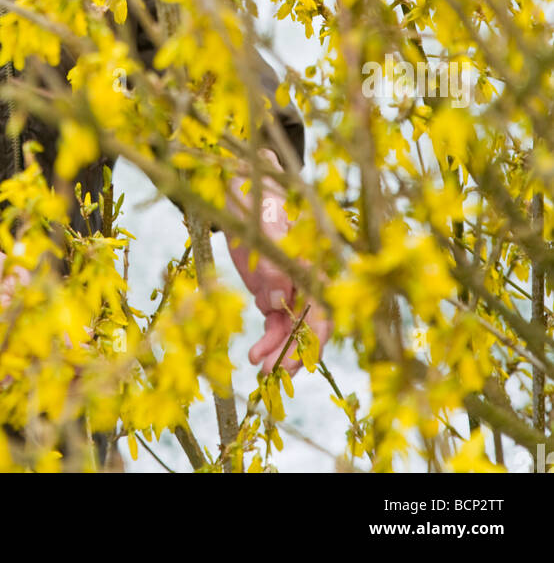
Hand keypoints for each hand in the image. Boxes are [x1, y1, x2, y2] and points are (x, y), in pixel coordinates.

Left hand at [226, 153, 332, 377]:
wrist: (239, 191)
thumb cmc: (256, 197)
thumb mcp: (262, 223)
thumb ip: (271, 261)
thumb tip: (277, 297)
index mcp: (314, 258)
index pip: (324, 301)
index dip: (316, 331)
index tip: (303, 354)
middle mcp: (307, 276)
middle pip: (312, 322)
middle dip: (299, 351)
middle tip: (280, 371)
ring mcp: (290, 287)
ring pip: (294, 329)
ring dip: (281, 353)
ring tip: (263, 371)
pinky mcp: (273, 293)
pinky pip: (276, 324)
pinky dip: (268, 343)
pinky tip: (254, 356)